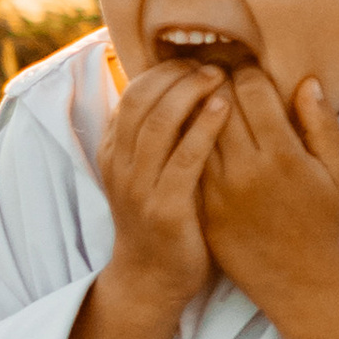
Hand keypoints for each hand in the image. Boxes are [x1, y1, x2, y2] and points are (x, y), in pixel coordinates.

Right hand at [101, 61, 230, 318]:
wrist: (154, 279)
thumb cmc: (164, 217)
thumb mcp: (149, 172)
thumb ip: (157, 134)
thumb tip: (179, 85)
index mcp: (114, 151)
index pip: (133, 93)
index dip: (165, 70)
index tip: (196, 59)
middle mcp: (120, 165)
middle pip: (143, 99)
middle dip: (179, 75)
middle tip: (213, 62)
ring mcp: (138, 187)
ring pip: (159, 122)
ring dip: (191, 92)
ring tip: (221, 76)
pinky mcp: (164, 209)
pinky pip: (184, 159)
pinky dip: (203, 128)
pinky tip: (224, 108)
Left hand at [198, 66, 338, 311]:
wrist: (297, 278)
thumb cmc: (320, 220)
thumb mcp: (335, 171)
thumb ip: (322, 124)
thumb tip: (307, 82)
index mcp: (283, 155)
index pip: (252, 90)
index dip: (249, 72)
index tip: (249, 70)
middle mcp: (247, 169)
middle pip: (218, 104)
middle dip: (218, 82)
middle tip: (218, 72)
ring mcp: (220, 190)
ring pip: (195, 130)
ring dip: (196, 108)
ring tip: (201, 96)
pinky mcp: (202, 207)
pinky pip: (187, 160)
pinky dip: (187, 140)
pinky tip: (192, 131)